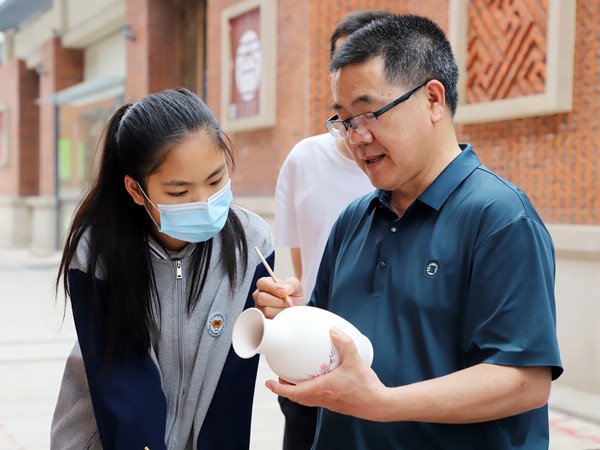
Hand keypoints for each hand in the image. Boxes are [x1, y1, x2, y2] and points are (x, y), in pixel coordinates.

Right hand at [252, 276, 305, 318]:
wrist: (298, 306)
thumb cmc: (294, 293)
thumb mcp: (295, 284)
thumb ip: (290, 284)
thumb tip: (284, 291)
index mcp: (265, 284)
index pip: (262, 283)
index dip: (273, 288)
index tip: (284, 293)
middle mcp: (259, 295)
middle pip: (261, 298)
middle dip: (278, 301)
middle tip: (288, 302)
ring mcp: (260, 308)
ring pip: (266, 310)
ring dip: (281, 310)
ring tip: (287, 308)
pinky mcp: (264, 319)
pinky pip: (270, 320)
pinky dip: (280, 318)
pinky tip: (285, 314)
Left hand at [265, 327, 386, 419]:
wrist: (378, 404)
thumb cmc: (366, 386)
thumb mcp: (355, 360)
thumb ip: (344, 343)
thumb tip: (333, 330)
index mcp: (322, 389)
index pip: (293, 392)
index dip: (278, 388)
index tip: (268, 382)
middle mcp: (322, 398)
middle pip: (296, 397)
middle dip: (285, 389)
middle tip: (279, 378)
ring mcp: (328, 403)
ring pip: (306, 399)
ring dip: (297, 391)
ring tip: (294, 379)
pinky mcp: (335, 404)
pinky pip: (316, 399)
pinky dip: (309, 392)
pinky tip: (317, 381)